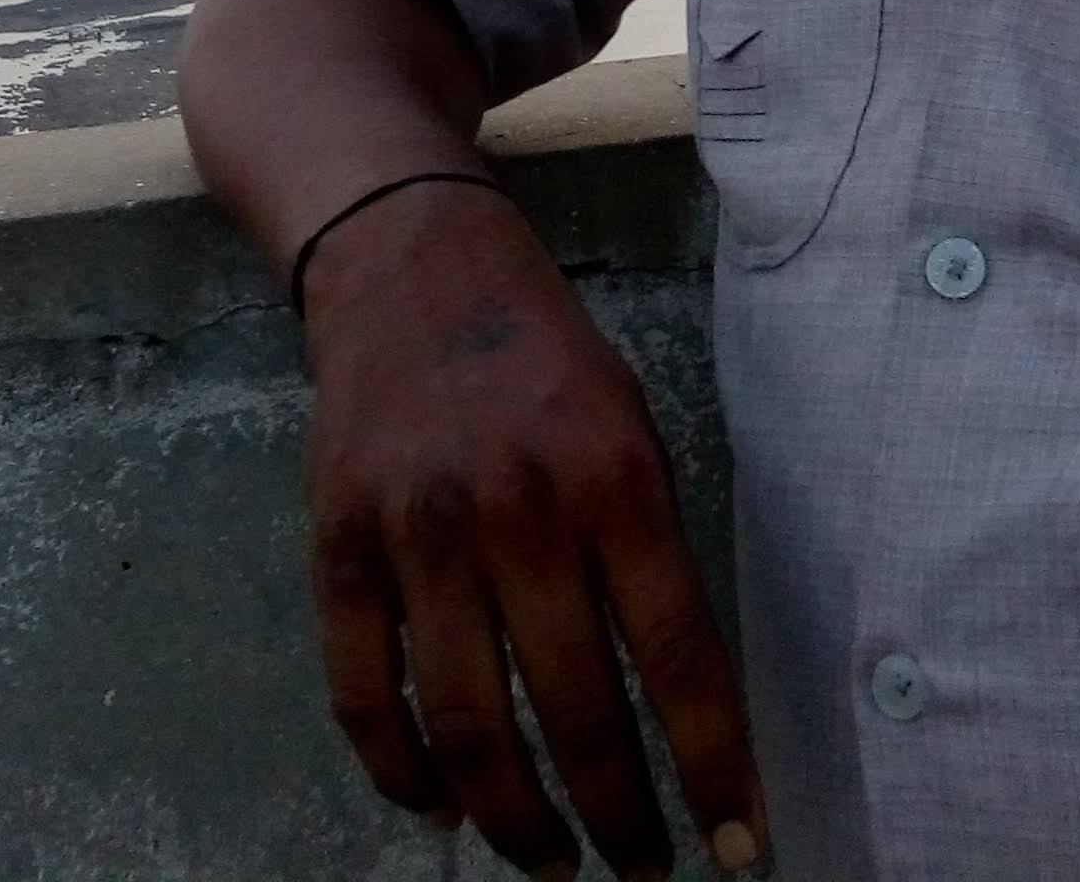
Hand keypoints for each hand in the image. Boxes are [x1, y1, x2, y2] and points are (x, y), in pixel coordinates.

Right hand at [300, 177, 766, 877]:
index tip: (740, 846)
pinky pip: (365, 695)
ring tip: (556, 863)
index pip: (676, 658)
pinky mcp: (339, 545)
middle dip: (621, 819)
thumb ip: (648, 548)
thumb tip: (675, 701)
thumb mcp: (630, 419)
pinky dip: (404, 773)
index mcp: (612, 475)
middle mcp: (516, 508)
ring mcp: (417, 531)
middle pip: (573, 712)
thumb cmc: (540, 352)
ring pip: (470, 728)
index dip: (711, 769)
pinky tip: (445, 809)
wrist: (407, 259)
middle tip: (644, 870)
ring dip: (519, 825)